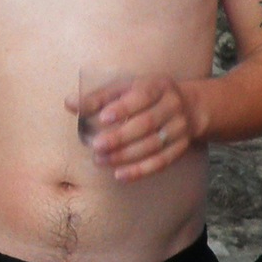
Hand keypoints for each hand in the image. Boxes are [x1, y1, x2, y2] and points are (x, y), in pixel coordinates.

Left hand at [72, 75, 201, 181]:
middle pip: (147, 124)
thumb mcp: (128, 88)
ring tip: (101, 161)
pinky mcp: (181, 147)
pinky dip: (140, 170)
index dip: (123, 108)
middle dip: (120, 137)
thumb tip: (69, 103)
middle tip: (96, 146)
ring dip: (126, 156)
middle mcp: (172, 106)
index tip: (103, 118)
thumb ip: (99, 96)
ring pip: (153, 145)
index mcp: (158, 86)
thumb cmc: (149, 95)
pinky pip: (162, 162)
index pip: (142, 96)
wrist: (192, 107)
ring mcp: (179, 128)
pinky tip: (119, 175)